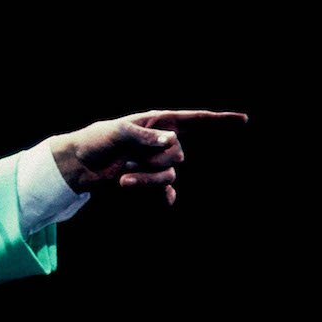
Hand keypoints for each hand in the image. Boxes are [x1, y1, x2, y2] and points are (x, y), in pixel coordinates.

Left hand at [47, 110, 248, 204]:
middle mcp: (161, 142)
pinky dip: (162, 196)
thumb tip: (172, 140)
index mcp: (157, 123)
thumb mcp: (117, 132)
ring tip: (122, 178)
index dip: (219, 120)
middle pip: (178, 155)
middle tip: (127, 160)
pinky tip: (162, 201)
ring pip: (169, 176)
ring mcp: (156, 163)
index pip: (194, 120)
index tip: (243, 120)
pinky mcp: (149, 181)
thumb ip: (145, 135)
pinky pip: (166, 191)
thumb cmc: (96, 140)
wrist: (79, 164)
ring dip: (146, 180)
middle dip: (154, 161)